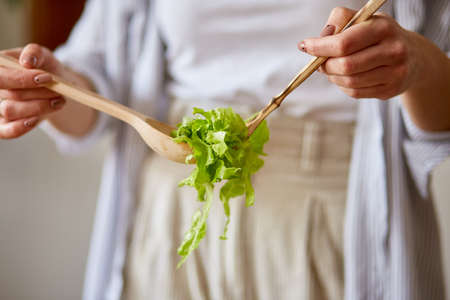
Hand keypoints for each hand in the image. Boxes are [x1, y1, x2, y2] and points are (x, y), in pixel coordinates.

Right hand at [0, 44, 65, 138]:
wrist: (55, 87)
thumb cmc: (44, 68)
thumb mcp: (43, 56)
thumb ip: (35, 53)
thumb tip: (27, 61)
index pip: (0, 75)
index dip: (21, 78)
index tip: (47, 77)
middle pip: (10, 94)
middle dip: (38, 93)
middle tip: (58, 90)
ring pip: (10, 111)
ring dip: (38, 107)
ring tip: (58, 100)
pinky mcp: (6, 124)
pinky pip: (6, 131)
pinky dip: (20, 128)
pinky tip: (35, 120)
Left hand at [298, 7, 422, 100]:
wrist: (413, 57)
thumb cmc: (378, 36)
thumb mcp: (363, 19)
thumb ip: (339, 21)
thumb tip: (317, 40)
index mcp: (383, 28)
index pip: (343, 43)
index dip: (319, 47)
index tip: (305, 46)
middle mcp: (393, 50)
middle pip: (345, 66)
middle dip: (325, 65)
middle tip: (318, 62)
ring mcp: (394, 73)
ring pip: (348, 81)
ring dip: (332, 77)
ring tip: (332, 68)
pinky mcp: (390, 90)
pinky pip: (355, 92)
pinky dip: (343, 86)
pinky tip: (345, 77)